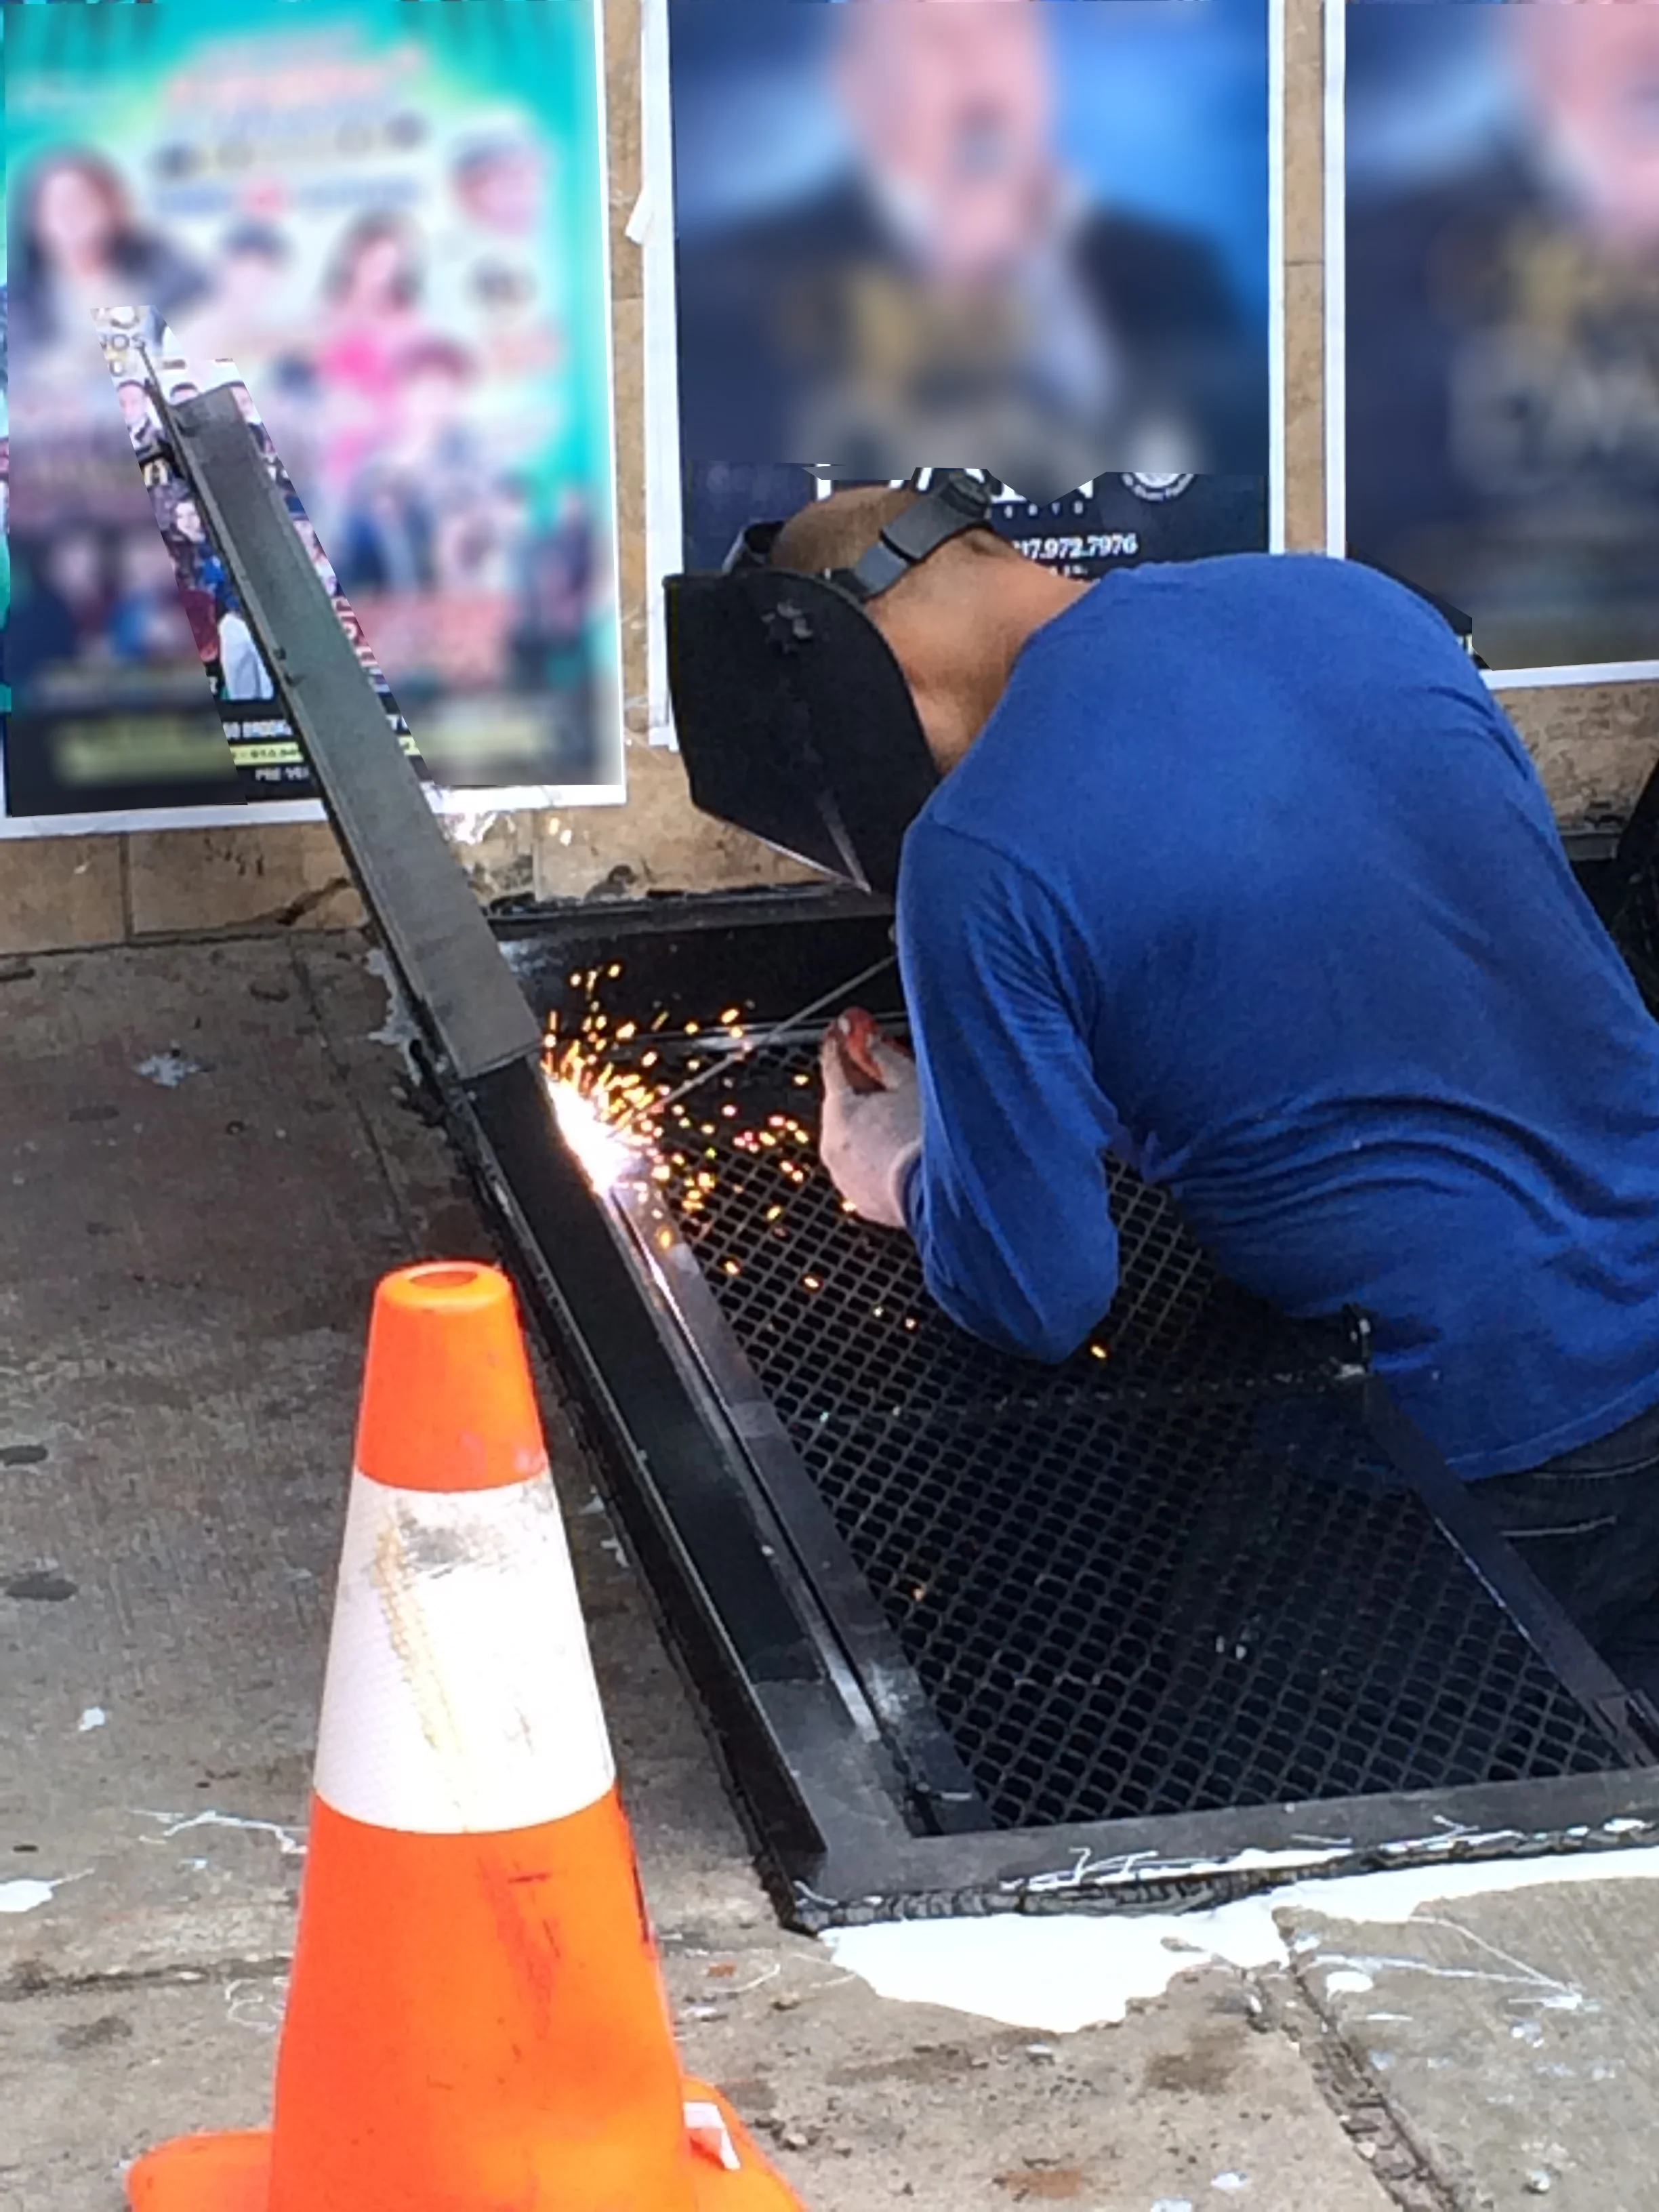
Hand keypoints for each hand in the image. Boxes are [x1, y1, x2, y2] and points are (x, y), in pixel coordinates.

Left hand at [819, 1011, 921, 1230]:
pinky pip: (866, 1169)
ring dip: (873, 1127)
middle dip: (863, 1091)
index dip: (842, 1045)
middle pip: (843, 1106)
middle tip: (890, 1077)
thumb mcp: (913, 1083)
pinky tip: (908, 1151)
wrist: (949, 1199)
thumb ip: (884, 1057)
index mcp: (839, 1112)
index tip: (847, 1030)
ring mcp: (845, 1177)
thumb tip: (869, 1039)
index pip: (832, 1068)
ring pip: (854, 1140)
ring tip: (909, 1120)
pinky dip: (880, 1158)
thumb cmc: (931, 1142)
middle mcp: (833, 1146)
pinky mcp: (863, 1201)